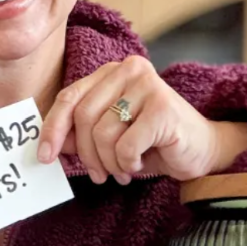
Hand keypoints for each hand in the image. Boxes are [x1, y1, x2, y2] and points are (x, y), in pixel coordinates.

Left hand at [37, 57, 246, 183]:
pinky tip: (140, 163)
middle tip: (98, 175)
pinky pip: (125, 145)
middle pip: (83, 117)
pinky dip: (128, 163)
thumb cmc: (152, 142)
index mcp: (111, 72)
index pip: (69, 97)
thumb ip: (79, 135)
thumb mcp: (109, 137)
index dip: (52, 128)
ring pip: (103, 133)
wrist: (201, 150)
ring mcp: (148, 85)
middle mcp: (129, 70)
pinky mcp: (163, 107)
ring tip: (123, 169)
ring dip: (109, 162)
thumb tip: (48, 145)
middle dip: (86, 154)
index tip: (45, 156)